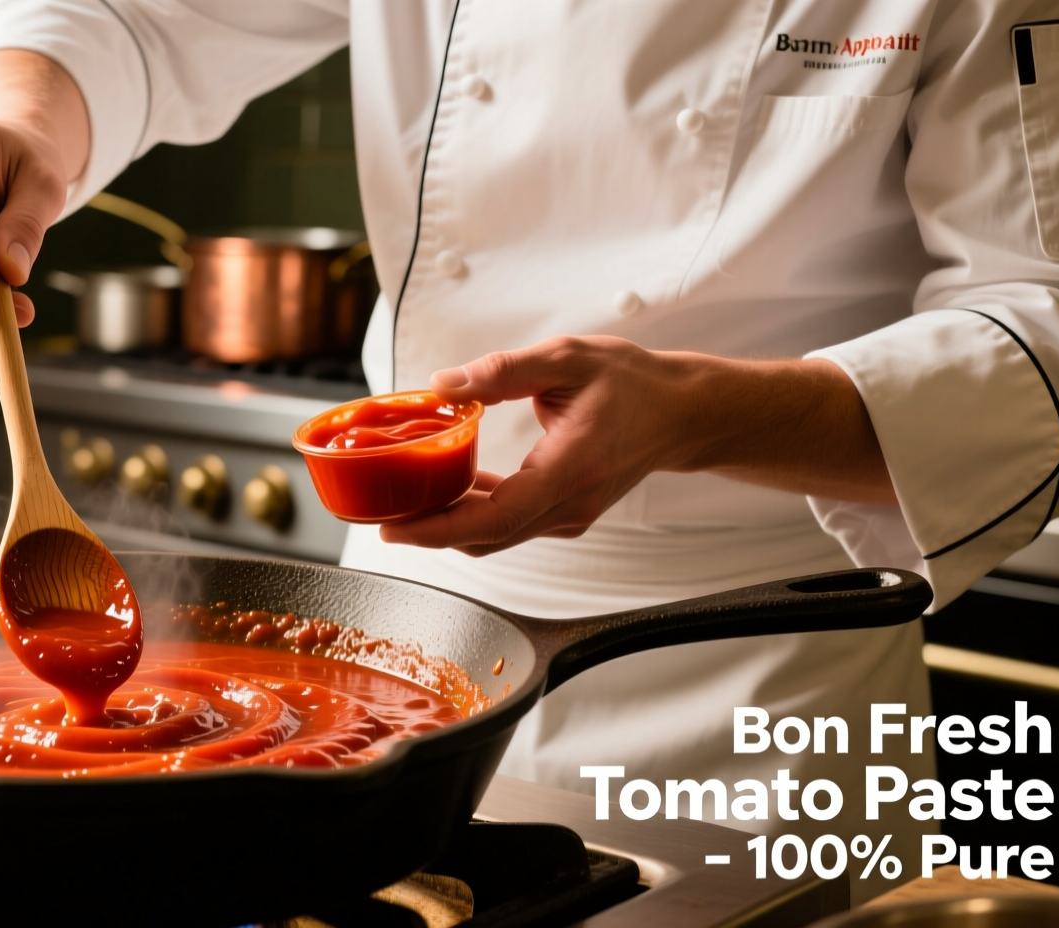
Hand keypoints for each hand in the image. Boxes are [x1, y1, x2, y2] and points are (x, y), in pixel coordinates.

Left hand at [379, 336, 894, 555]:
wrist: (683, 412)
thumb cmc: (633, 384)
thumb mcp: (567, 359)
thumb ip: (501, 372)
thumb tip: (441, 385)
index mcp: (570, 470)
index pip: (493, 518)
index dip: (437, 530)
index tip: (392, 528)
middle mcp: (569, 505)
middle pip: (484, 537)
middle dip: (426, 532)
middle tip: (376, 513)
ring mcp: (569, 516)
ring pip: (494, 536)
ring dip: (447, 524)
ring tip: (401, 499)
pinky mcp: (564, 515)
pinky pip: (509, 525)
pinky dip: (473, 514)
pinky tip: (447, 487)